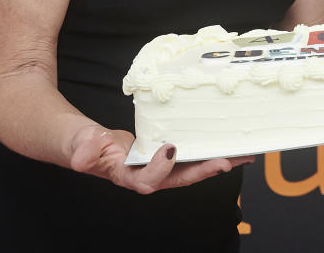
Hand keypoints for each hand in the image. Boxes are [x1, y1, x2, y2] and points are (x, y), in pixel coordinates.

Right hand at [68, 125, 253, 193]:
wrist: (85, 143)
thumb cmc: (82, 143)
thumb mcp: (80, 143)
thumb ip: (83, 150)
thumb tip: (81, 160)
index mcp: (125, 175)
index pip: (145, 181)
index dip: (159, 169)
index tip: (169, 148)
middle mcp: (146, 175)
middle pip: (179, 178)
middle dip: (203, 171)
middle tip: (226, 161)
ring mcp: (158, 166)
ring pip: (191, 168)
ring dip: (216, 162)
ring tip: (242, 154)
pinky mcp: (166, 155)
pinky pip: (190, 155)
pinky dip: (210, 151)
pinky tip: (231, 146)